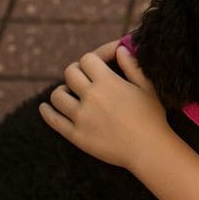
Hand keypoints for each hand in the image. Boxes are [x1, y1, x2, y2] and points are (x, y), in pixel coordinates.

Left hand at [39, 44, 169, 170]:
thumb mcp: (147, 87)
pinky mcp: (77, 135)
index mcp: (108, 82)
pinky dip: (47, 111)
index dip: (94, 57)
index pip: (87, 59)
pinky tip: (45, 107)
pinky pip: (53, 119)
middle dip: (77, 71)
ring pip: (57, 95)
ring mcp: (81, 117)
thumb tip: (119, 48)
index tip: (102, 62)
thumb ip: (132, 65)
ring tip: (71, 94)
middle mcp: (91, 97)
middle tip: (84, 77)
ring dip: (63, 91)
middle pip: (70, 73)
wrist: (149, 150)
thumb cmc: (153, 117)